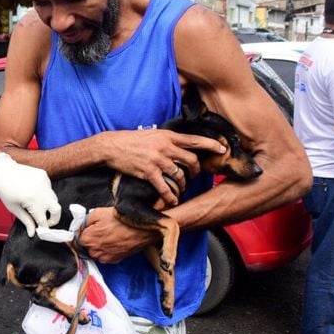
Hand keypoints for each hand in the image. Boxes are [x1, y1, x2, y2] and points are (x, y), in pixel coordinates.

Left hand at [0, 152, 61, 236]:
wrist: (2, 171)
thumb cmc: (5, 191)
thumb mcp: (14, 208)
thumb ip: (26, 221)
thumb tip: (32, 233)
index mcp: (32, 201)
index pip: (43, 220)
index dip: (43, 227)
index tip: (42, 230)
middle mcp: (41, 192)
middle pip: (57, 210)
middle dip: (54, 219)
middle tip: (47, 222)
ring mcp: (44, 182)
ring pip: (54, 198)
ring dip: (49, 205)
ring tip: (36, 205)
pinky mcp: (44, 176)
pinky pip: (49, 189)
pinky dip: (45, 194)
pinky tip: (33, 192)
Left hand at [78, 207, 156, 262]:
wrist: (140, 227)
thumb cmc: (119, 219)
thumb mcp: (98, 213)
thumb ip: (85, 220)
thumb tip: (82, 225)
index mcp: (87, 240)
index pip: (78, 238)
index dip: (84, 231)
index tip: (90, 227)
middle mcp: (94, 252)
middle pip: (87, 246)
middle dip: (91, 239)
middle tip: (101, 229)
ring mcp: (105, 258)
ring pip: (96, 252)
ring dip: (99, 246)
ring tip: (109, 235)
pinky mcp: (115, 260)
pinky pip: (106, 256)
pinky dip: (108, 250)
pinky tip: (114, 241)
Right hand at [96, 129, 225, 204]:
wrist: (111, 146)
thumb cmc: (131, 140)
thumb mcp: (152, 134)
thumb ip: (167, 139)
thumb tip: (181, 146)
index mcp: (167, 136)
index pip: (194, 140)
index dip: (211, 145)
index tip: (223, 149)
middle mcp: (165, 147)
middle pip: (191, 161)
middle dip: (196, 171)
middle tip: (194, 176)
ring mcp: (157, 160)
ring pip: (180, 176)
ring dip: (183, 185)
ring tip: (180, 188)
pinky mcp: (148, 172)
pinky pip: (165, 187)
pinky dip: (171, 196)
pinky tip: (172, 200)